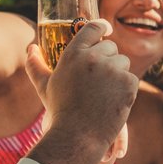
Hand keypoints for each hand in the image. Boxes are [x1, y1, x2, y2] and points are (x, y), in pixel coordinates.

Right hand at [34, 19, 138, 159]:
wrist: (78, 136)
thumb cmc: (60, 111)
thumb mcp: (44, 86)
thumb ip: (36, 65)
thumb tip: (31, 48)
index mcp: (74, 54)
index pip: (93, 27)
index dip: (101, 27)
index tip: (105, 30)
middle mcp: (94, 58)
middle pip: (111, 46)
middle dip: (107, 59)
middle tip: (98, 79)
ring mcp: (113, 70)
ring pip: (123, 62)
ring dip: (117, 73)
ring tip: (104, 92)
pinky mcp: (128, 83)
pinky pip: (131, 77)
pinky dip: (126, 88)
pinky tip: (113, 99)